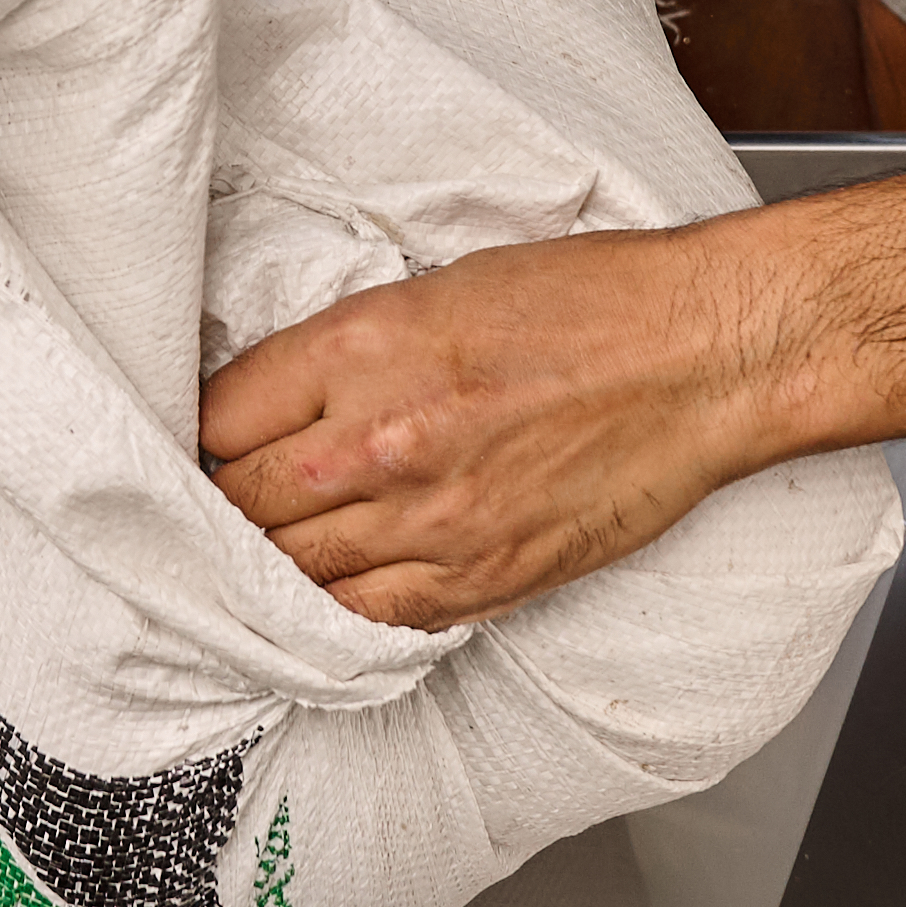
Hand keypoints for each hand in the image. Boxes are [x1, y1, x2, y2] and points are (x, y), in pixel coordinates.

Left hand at [200, 224, 782, 627]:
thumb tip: (279, 405)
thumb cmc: (589, 303)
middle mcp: (381, 438)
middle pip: (239, 503)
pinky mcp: (481, 579)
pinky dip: (336, 609)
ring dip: (270, 564)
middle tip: (224, 503)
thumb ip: (348, 352)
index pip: (218, 419)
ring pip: (291, 572)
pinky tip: (330, 591)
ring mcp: (430, 521)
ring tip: (267, 552)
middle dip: (221, 505)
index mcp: (362, 346)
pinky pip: (369, 619)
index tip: (209, 444)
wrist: (703, 355)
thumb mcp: (438, 287)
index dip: (202, 436)